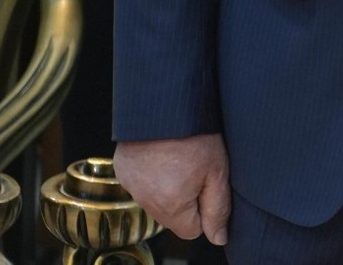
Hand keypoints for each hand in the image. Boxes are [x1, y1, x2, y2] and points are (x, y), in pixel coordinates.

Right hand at [114, 135, 230, 245]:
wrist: (164, 105)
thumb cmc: (195, 135)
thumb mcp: (218, 171)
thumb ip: (218, 208)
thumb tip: (219, 237)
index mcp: (171, 206)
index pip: (191, 230)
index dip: (205, 211)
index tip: (209, 186)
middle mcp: (145, 201)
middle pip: (173, 217)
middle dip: (188, 199)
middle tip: (197, 168)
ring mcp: (131, 186)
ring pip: (157, 201)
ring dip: (170, 187)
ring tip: (181, 158)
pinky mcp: (123, 171)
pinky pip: (143, 184)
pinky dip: (154, 175)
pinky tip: (164, 154)